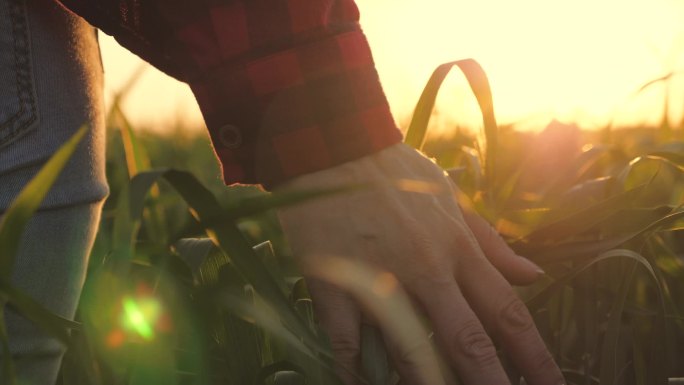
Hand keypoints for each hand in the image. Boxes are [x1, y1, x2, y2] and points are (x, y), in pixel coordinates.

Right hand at [276, 143, 562, 384]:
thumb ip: (490, 242)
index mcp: (457, 247)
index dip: (533, 356)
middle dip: (491, 383)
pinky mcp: (334, 283)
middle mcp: (426, 267)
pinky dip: (355, 371)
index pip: (506, 312)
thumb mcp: (451, 198)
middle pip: (467, 340)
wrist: (334, 146)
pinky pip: (347, 341)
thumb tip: (534, 275)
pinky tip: (361, 384)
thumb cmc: (395, 172)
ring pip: (409, 350)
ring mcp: (378, 277)